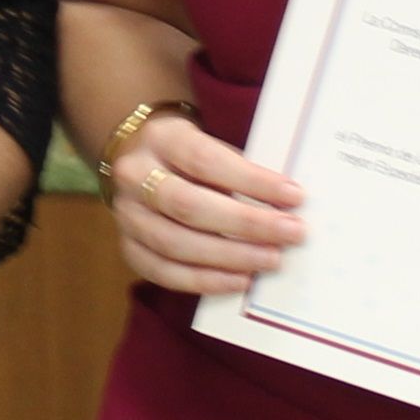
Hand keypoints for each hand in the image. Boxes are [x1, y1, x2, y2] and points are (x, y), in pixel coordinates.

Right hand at [107, 114, 305, 294]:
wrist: (143, 160)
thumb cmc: (192, 156)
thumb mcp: (212, 145)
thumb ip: (242, 171)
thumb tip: (288, 205)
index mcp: (161, 139)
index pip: (206, 161)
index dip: (251, 181)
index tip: (294, 195)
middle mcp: (134, 176)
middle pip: (188, 205)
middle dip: (246, 224)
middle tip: (290, 233)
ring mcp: (126, 215)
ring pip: (176, 244)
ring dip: (230, 257)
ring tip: (270, 260)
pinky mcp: (128, 248)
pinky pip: (164, 272)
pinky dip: (205, 281)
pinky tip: (240, 281)